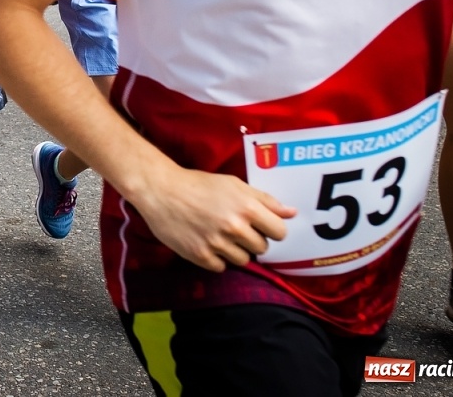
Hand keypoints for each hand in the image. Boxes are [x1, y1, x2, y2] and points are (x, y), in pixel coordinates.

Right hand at [130, 165, 294, 271]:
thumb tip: (292, 213)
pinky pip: (221, 267)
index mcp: (247, 207)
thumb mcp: (234, 184)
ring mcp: (217, 243)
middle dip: (251, 240)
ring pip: (243, 261)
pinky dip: (216, 258)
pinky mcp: (200, 255)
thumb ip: (265, 200)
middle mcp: (234, 227)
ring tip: (218, 235)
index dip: (271, 229)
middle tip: (233, 227)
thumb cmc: (199, 184)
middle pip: (262, 248)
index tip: (259, 225)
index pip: (279, 232)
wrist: (161, 190)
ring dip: (234, 251)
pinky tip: (206, 243)